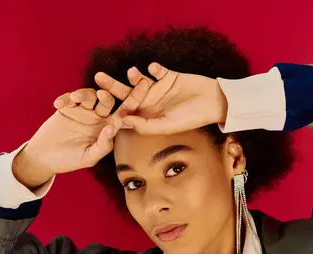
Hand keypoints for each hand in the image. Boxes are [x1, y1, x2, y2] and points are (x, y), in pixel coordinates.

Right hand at [20, 80, 149, 177]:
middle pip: (108, 100)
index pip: (125, 113)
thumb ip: (102, 145)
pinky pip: (69, 98)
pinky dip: (65, 99)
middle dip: (107, 95)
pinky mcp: (67, 107)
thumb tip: (112, 128)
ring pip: (89, 96)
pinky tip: (59, 105)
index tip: (145, 85)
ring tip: (76, 98)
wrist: (45, 158)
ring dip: (84, 95)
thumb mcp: (88, 157)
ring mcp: (83, 111)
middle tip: (103, 95)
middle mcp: (98, 117)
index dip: (135, 99)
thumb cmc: (69, 161)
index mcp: (108, 128)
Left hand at [94, 63, 227, 134]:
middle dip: (113, 86)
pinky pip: (157, 70)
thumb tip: (123, 122)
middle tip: (98, 79)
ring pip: (139, 80)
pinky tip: (154, 69)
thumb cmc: (192, 119)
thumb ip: (146, 125)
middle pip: (126, 93)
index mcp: (146, 115)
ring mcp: (157, 87)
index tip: (99, 107)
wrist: (213, 103)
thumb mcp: (167, 125)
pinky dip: (154, 69)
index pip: (125, 112)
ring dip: (133, 76)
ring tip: (131, 73)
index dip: (112, 110)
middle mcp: (149, 101)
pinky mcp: (167, 75)